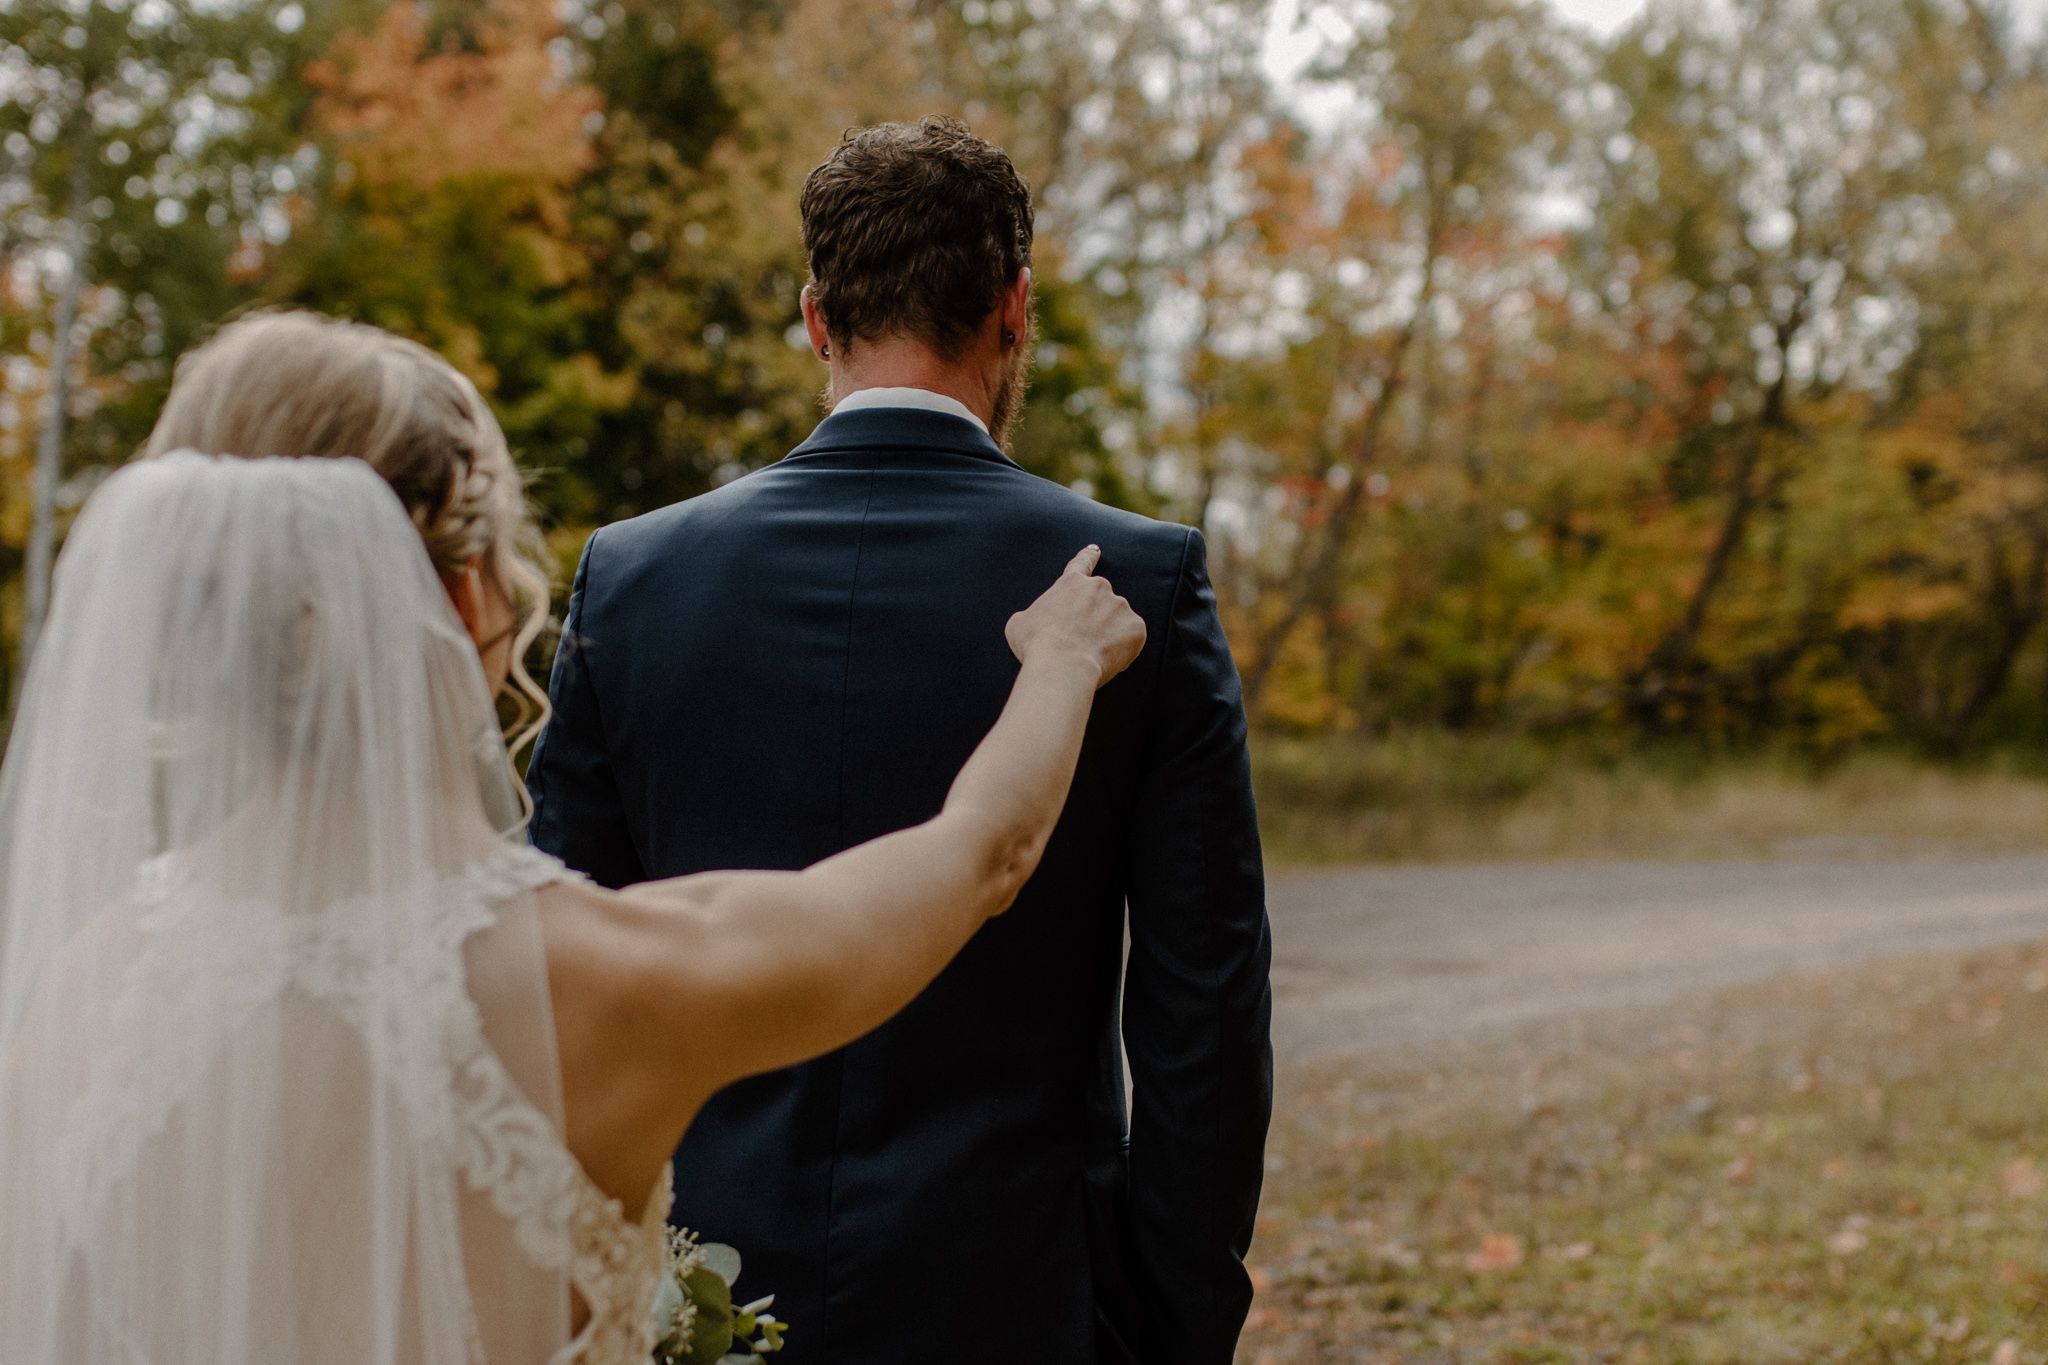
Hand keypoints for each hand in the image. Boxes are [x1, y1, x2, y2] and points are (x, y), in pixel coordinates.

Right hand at [1006, 545, 1147, 687]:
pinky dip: (1122, 650)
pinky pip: (1131, 639)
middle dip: (1094, 620)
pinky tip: (1105, 659)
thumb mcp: (1020, 624)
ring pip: (1116, 622)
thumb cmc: (1037, 645)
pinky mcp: (1135, 627)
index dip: (1088, 557)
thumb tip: (1036, 622)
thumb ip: (1033, 615)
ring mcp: (1119, 606)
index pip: (1081, 564)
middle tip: (1081, 642)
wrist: (1062, 664)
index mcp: (1070, 583)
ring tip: (1089, 655)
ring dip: (1108, 636)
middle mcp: (1098, 588)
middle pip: (1100, 603)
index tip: (1095, 550)